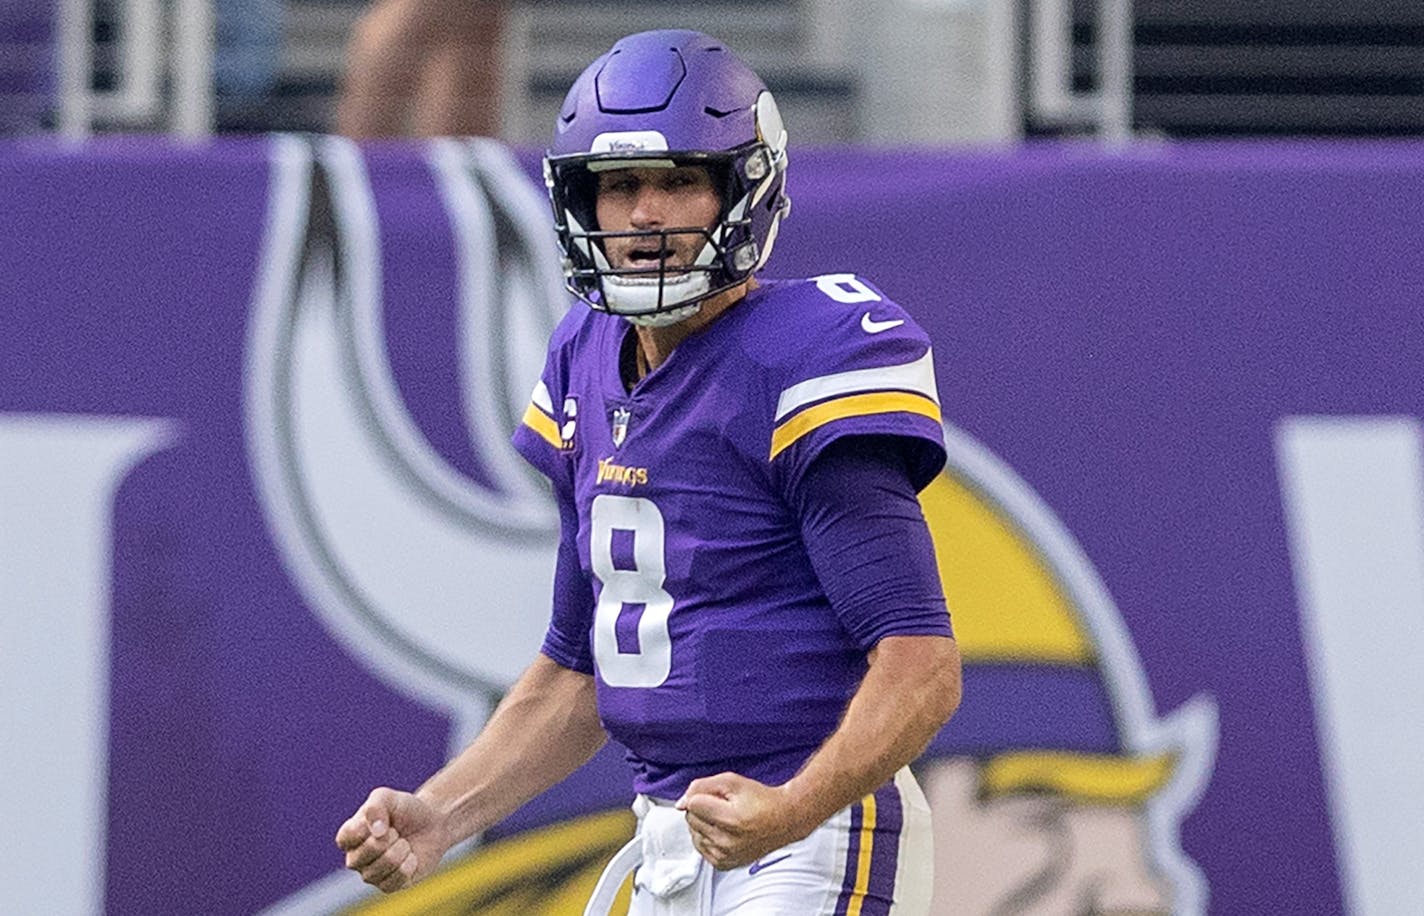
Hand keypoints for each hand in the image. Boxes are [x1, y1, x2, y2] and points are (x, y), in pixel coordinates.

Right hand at [334, 787, 449, 892]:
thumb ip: (376, 807)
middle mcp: (356, 858)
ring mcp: (371, 874)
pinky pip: (395, 880)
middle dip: (389, 838)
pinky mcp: (388, 886)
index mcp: (350, 836)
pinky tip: (410, 858)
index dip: (366, 829)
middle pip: (365, 854)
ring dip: (401, 851)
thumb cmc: (406, 810)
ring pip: (381, 868)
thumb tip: (376, 832)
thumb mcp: (389, 797)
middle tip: (396, 832)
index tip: (383, 820)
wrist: (432, 824)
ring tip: (404, 843)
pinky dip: (409, 865)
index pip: (345, 838)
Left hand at [676, 773, 809, 870]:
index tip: (717, 796)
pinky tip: (722, 831)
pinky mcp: (723, 864)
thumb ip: (701, 786)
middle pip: (691, 819)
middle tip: (723, 806)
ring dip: (704, 823)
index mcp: (730, 819)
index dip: (702, 795)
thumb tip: (681, 803)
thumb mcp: (731, 781)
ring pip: (693, 833)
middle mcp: (727, 841)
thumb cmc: (760, 799)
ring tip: (724, 819)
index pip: (693, 804)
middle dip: (702, 808)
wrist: (784, 820)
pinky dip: (707, 837)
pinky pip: (700, 846)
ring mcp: (725, 855)